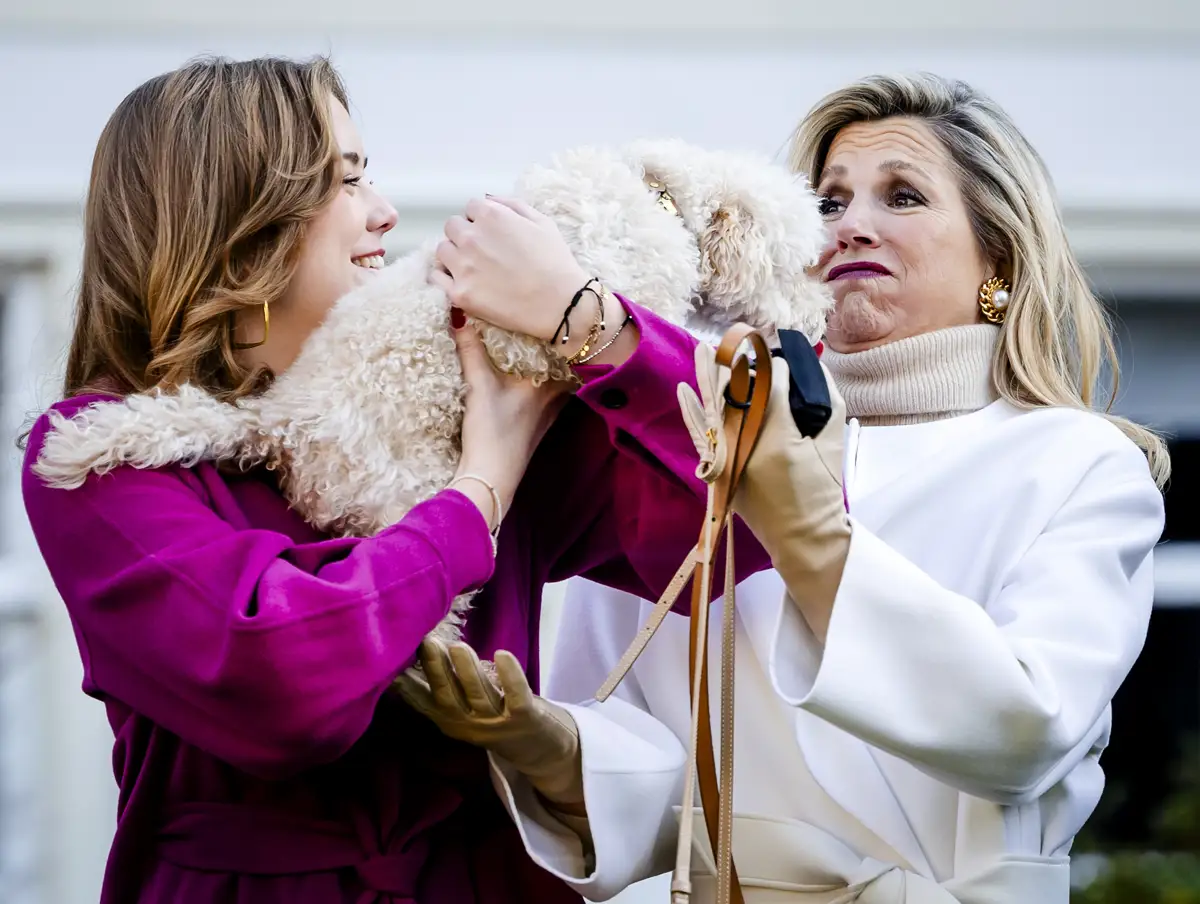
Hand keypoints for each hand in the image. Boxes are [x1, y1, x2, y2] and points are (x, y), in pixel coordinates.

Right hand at [395, 639, 585, 808]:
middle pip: (448, 697)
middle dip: (436, 670)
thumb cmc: (497, 718)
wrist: (542, 753)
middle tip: (426, 642)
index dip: (407, 684)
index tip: (392, 661)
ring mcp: (496, 723)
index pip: (424, 702)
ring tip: (458, 646)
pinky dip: (510, 676)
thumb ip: (445, 686)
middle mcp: (469, 725)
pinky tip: (502, 654)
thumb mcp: (464, 709)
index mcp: (451, 721)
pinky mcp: (524, 718)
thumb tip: (416, 652)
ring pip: (478, 695)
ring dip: (467, 671)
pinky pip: (516, 696)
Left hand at [429, 196, 592, 345]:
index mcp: (490, 216)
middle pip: (452, 227)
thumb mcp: (541, 221)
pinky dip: (445, 278)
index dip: (481, 220)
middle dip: (465, 235)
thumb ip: (511, 204)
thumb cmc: (556, 261)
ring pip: (442, 250)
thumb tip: (488, 200)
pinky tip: (461, 281)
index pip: (470, 208)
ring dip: (454, 255)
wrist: (561, 303)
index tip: (492, 234)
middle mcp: (471, 237)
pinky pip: (437, 278)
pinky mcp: (459, 293)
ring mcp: (463, 266)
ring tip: (473, 267)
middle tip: (483, 252)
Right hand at [453, 318, 569, 525]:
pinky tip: (523, 387)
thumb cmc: (492, 431)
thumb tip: (459, 315)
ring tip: (534, 352)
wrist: (491, 478)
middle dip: (554, 353)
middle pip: (561, 370)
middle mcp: (554, 402)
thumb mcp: (478, 385)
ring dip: (546, 372)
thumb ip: (470, 349)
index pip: (565, 355)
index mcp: (549, 386)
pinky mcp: (534, 432)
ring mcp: (546, 419)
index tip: (556, 320)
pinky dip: (536, 390)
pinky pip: (543, 402)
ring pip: (554, 387)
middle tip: (545, 331)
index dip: (562, 337)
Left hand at [680, 347, 850, 640]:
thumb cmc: (824, 488)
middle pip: (739, 390)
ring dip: (713, 378)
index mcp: (779, 438)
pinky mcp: (718, 471)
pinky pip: (700, 434)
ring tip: (709, 351)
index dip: (781, 369)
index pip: (774, 385)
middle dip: (744, 366)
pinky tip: (684, 389)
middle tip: (747, 348)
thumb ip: (826, 395)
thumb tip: (809, 362)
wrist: (803, 536)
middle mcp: (746, 446)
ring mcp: (728, 459)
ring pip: (716, 407)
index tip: (788, 368)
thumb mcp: (833, 439)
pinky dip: (692, 411)